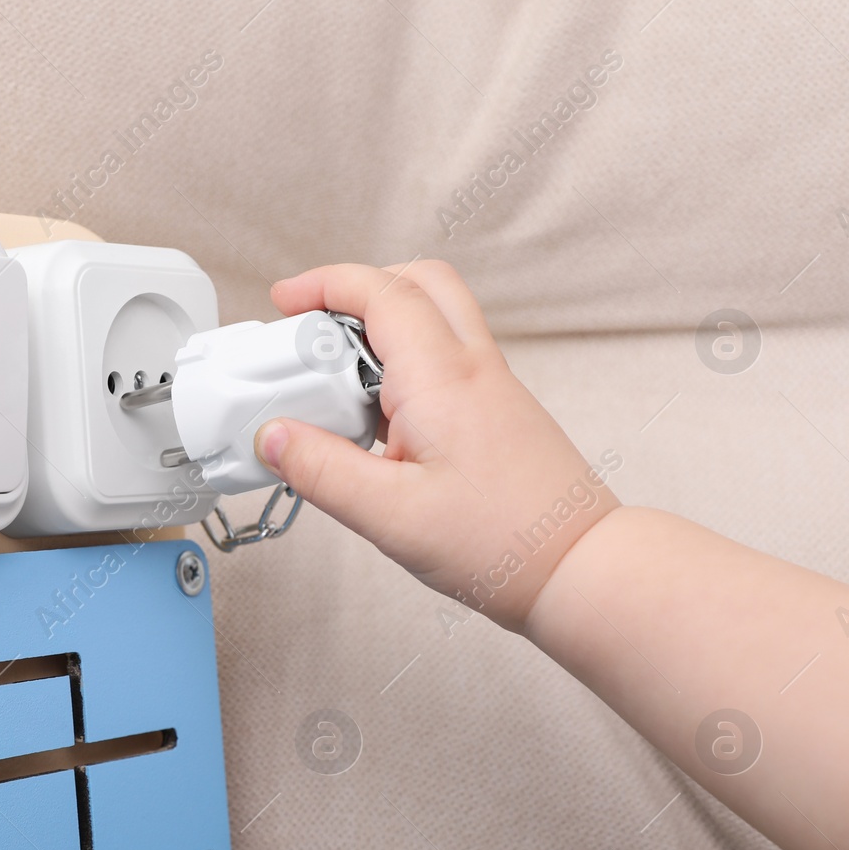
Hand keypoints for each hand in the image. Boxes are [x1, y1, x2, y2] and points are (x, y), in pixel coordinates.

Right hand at [256, 261, 619, 632]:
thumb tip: (271, 437)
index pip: (380, 292)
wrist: (576, 567)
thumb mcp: (389, 516)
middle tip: (314, 325)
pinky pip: (445, 360)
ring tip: (339, 383)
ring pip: (434, 318)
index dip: (324, 284)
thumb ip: (321, 471)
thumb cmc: (503, 543)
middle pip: (416, 282)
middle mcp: (472, 369)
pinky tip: (378, 420)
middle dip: (357, 289)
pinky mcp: (497, 411)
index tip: (285, 300)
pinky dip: (403, 365)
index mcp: (442, 378)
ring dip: (381, 328)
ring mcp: (490, 387)